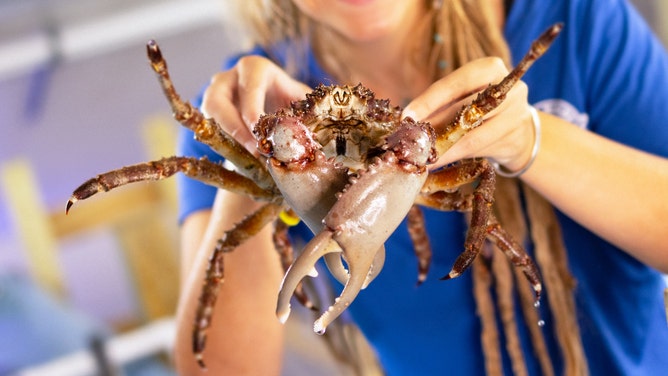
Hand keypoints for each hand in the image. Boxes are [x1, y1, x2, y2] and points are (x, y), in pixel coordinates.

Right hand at [201, 55, 311, 152]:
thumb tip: (324, 121)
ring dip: (227, 138)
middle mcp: (229, 78)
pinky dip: (225, 145)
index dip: (251, 110)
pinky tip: (244, 158)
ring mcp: (215, 95)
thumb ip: (312, 107)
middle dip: (234, 128)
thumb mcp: (303, 100)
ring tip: (249, 158)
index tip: (258, 132)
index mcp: (254, 68)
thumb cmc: (292, 103)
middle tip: (252, 150)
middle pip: (218, 100)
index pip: (248, 85)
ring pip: (210, 116)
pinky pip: (209, 130)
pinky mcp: (210, 114)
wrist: (277, 111)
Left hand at [403, 57, 535, 172]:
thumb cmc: (481, 109)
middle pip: (465, 110)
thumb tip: (409, 121)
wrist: (520, 130)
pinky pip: (480, 151)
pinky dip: (455, 157)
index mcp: (490, 68)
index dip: (429, 101)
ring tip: (421, 158)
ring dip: (443, 149)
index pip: (456, 84)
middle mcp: (509, 89)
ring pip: (472, 136)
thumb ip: (441, 106)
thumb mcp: (464, 97)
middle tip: (411, 142)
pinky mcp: (515, 139)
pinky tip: (438, 163)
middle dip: (434, 128)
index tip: (408, 116)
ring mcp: (516, 115)